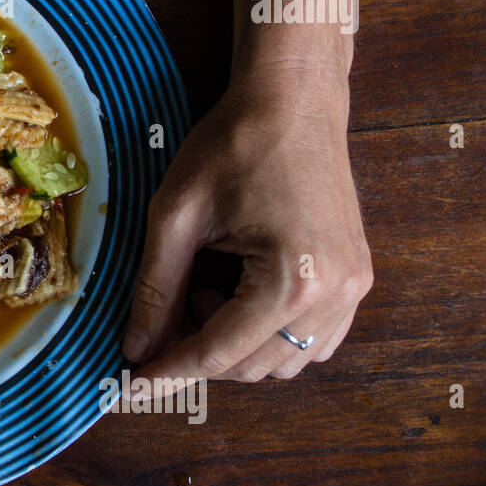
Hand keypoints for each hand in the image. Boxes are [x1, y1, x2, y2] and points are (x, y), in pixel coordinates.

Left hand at [122, 65, 372, 387]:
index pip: (219, 353)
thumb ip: (154, 290)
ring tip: (207, 281)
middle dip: (199, 348)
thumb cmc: (232, 145)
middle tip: (169, 301)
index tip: (130, 385)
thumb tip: (136, 349)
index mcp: (291, 279)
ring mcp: (353, 288)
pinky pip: (310, 337)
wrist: (293, 100)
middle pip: (252, 366)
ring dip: (234, 341)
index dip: (168, 371)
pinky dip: (266, 330)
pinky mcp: (355, 277)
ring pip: (283, 360)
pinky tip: (238, 286)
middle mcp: (334, 294)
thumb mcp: (175, 217)